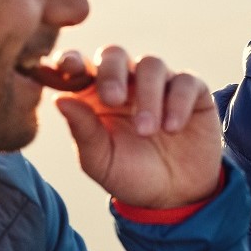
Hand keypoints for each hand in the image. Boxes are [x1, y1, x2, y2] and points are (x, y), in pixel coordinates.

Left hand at [52, 46, 221, 208]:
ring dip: (147, 96)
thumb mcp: (101, 161)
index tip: (67, 68)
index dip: (70, 60)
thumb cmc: (130, 175)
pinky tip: (172, 128)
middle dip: (111, 72)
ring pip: (151, 64)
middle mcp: (126, 82)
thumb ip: (82, 130)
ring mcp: (160, 83)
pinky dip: (177, 102)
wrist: (175, 196)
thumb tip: (59, 99)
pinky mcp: (192, 91)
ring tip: (147, 131)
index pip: (78, 66)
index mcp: (95, 95)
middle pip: (114, 54)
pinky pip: (185, 81)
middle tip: (113, 99)